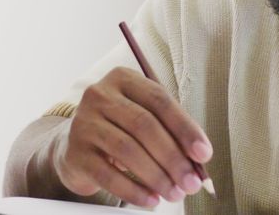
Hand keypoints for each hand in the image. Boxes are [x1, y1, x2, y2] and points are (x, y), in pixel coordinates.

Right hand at [54, 67, 212, 207]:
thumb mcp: (142, 119)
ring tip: (174, 193)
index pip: (159, 100)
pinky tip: (151, 199)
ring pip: (127, 150)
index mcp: (122, 79)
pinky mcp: (75, 152)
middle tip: (191, 182)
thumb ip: (169, 131)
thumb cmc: (119, 129)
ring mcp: (84, 122)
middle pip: (144, 125)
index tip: (203, 154)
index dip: (185, 128)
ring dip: (157, 176)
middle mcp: (100, 95)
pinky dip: (133, 190)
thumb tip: (197, 160)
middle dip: (173, 157)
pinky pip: (108, 174)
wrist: (76, 146)